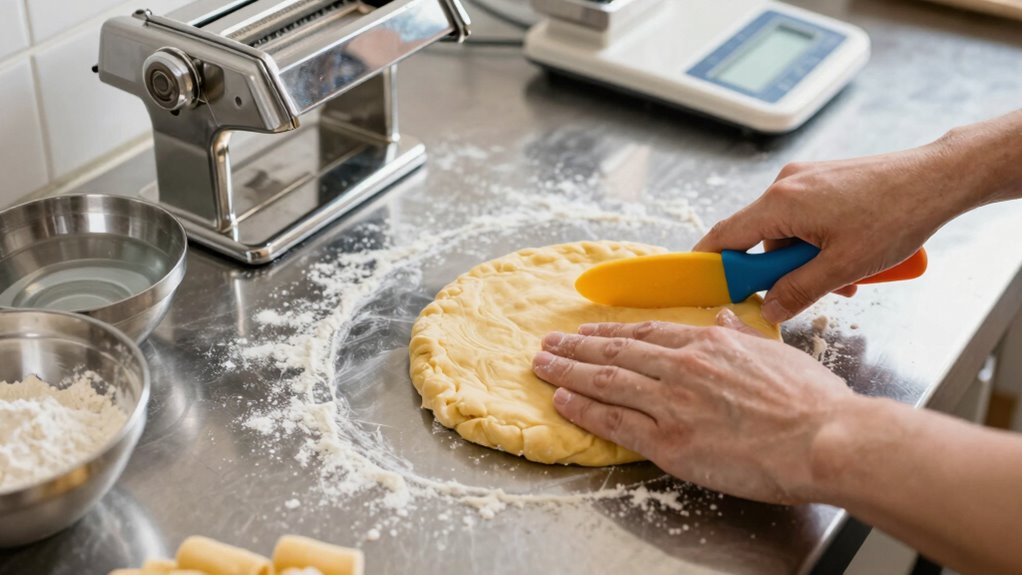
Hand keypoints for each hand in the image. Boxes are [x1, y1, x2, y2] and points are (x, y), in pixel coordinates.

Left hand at [531, 310, 852, 503]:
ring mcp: (672, 401)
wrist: (824, 437)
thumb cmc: (813, 402)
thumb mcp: (777, 354)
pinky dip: (583, 409)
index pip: (647, 334)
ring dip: (568, 372)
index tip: (588, 332)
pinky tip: (561, 400)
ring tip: (540, 365)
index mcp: (710, 344)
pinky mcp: (668, 439)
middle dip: (576, 348)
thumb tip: (724, 317)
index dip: (611, 332)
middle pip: (617, 352)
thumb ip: (743, 336)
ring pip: (607, 381)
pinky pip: (614, 420)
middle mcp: (683, 366)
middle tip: (548, 343)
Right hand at [693, 140, 976, 322]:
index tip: (701, 285)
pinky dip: (817, 241)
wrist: (937, 178)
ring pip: (786, 230)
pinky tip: (848, 256)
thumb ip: (799, 291)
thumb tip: (769, 310)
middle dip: (778, 270)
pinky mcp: (823, 179)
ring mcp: (805, 178)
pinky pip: (805, 217)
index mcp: (781, 203)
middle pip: (759, 237)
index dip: (709, 263)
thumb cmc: (896, 216)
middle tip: (804, 293)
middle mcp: (785, 184)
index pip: (725, 236)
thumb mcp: (844, 267)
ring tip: (844, 277)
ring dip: (805, 258)